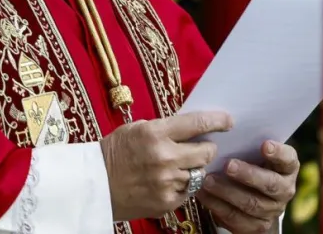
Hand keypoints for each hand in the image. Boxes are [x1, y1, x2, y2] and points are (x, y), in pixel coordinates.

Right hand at [100, 111, 233, 221]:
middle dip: (207, 148)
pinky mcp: (167, 201)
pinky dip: (183, 185)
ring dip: (193, 168)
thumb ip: (165, 128)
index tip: (228, 121)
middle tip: (201, 147)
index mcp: (156, 133)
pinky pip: (189, 191)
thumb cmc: (115, 152)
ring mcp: (167, 182)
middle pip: (206, 151)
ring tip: (177, 166)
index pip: (197, 124)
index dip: (217, 121)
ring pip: (199, 172)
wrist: (94, 184)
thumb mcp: (138, 128)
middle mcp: (165, 157)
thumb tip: (193, 126)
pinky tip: (168, 181)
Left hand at [196, 140, 298, 233]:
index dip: (278, 153)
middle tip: (228, 165)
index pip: (288, 159)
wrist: (253, 193)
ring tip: (208, 180)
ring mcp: (272, 210)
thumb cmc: (250, 161)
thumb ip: (247, 141)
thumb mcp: (253, 150)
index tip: (264, 144)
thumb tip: (222, 121)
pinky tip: (203, 194)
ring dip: (227, 192)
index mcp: (287, 167)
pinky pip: (236, 219)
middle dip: (248, 175)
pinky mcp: (256, 226)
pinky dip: (217, 206)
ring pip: (251, 203)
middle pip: (270, 184)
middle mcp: (284, 189)